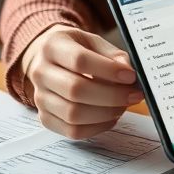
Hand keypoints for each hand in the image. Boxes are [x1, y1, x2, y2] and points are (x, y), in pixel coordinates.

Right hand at [20, 25, 142, 139]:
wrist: (48, 60)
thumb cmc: (75, 49)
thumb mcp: (93, 41)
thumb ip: (112, 55)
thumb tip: (128, 72)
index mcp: (52, 46)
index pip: (79, 60)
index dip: (108, 70)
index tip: (130, 76)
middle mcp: (41, 73)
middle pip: (75, 90)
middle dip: (111, 95)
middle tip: (133, 95)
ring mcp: (40, 98)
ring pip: (73, 114)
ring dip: (106, 113)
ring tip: (123, 105)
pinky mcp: (45, 118)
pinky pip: (72, 131)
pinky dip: (97, 127)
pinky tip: (110, 117)